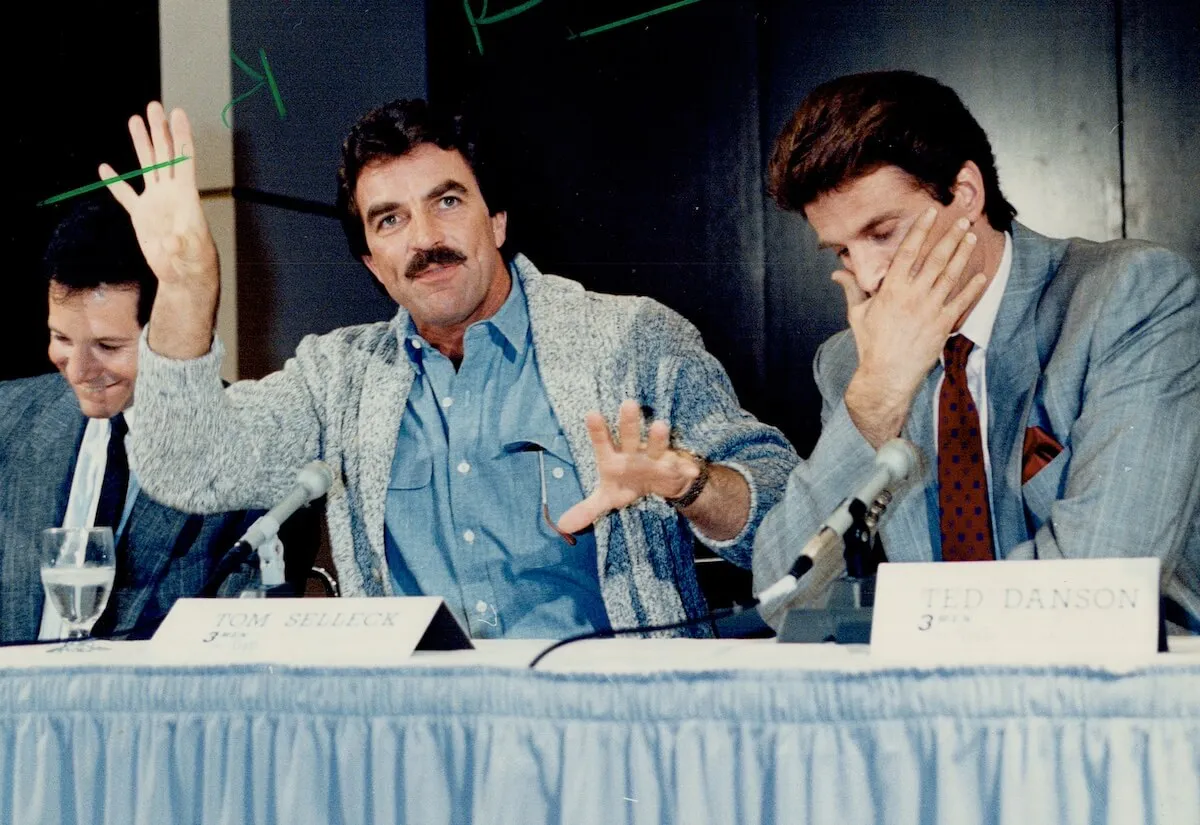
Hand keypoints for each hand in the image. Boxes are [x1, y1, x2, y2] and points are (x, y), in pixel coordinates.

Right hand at [101, 102, 217, 295]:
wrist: (183, 276)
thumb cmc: (195, 264)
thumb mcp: (192, 254)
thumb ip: (183, 245)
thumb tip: (172, 242)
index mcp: (185, 196)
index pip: (184, 159)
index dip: (181, 135)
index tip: (178, 113)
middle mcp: (171, 193)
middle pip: (164, 154)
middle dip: (159, 130)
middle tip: (154, 105)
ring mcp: (155, 202)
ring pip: (147, 166)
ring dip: (141, 143)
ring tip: (135, 120)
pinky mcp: (141, 216)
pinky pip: (126, 196)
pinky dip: (115, 183)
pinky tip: (105, 168)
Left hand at [556, 400, 700, 533]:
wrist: (661, 483)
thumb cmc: (629, 483)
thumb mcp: (608, 498)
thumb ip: (587, 509)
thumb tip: (561, 526)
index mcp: (615, 458)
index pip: (603, 443)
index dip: (598, 431)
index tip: (592, 414)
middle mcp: (635, 452)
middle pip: (630, 436)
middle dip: (629, 422)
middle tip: (628, 404)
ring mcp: (657, 457)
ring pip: (658, 445)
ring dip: (659, 437)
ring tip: (660, 426)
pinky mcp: (677, 467)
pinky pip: (683, 468)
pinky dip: (687, 468)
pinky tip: (691, 470)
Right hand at [837, 207, 986, 446]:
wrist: (886, 375)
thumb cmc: (870, 344)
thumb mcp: (857, 314)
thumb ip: (852, 289)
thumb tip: (836, 273)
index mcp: (891, 289)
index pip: (908, 251)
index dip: (920, 230)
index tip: (931, 213)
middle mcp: (913, 295)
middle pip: (935, 258)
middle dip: (950, 236)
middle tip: (962, 219)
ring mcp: (930, 309)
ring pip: (950, 274)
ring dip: (962, 253)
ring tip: (971, 236)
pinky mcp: (943, 325)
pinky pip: (961, 301)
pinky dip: (972, 287)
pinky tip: (981, 274)